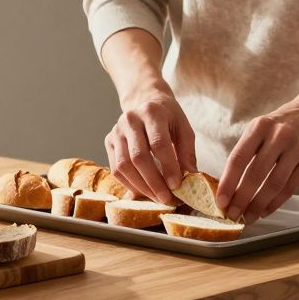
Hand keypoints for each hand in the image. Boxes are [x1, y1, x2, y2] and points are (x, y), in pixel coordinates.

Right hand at [104, 82, 196, 204]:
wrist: (144, 100)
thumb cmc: (168, 117)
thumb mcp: (183, 127)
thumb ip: (187, 152)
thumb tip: (190, 178)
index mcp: (152, 112)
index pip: (158, 143)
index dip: (168, 167)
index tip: (177, 186)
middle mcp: (130, 120)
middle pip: (138, 157)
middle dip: (154, 182)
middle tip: (167, 199)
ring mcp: (116, 131)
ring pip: (124, 166)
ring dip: (141, 187)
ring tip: (157, 198)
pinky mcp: (109, 141)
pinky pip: (115, 169)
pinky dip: (130, 184)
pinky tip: (144, 192)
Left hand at [216, 96, 298, 223]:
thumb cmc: (282, 124)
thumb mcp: (261, 127)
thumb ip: (247, 151)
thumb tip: (229, 186)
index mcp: (260, 126)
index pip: (238, 158)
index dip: (228, 183)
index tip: (220, 202)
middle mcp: (278, 135)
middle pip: (256, 174)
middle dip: (242, 199)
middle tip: (233, 216)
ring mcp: (297, 147)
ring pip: (274, 183)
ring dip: (259, 204)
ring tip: (249, 217)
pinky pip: (291, 187)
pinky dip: (276, 202)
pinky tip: (266, 211)